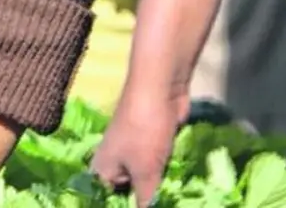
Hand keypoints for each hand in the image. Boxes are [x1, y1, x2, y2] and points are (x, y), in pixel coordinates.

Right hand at [91, 88, 188, 207]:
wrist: (160, 88)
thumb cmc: (144, 130)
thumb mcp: (145, 173)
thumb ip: (147, 202)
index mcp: (102, 172)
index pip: (104, 201)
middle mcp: (115, 165)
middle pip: (127, 196)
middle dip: (145, 202)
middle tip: (166, 205)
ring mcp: (136, 155)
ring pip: (147, 184)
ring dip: (161, 193)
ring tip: (177, 202)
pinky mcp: (155, 148)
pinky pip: (160, 171)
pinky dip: (169, 180)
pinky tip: (183, 193)